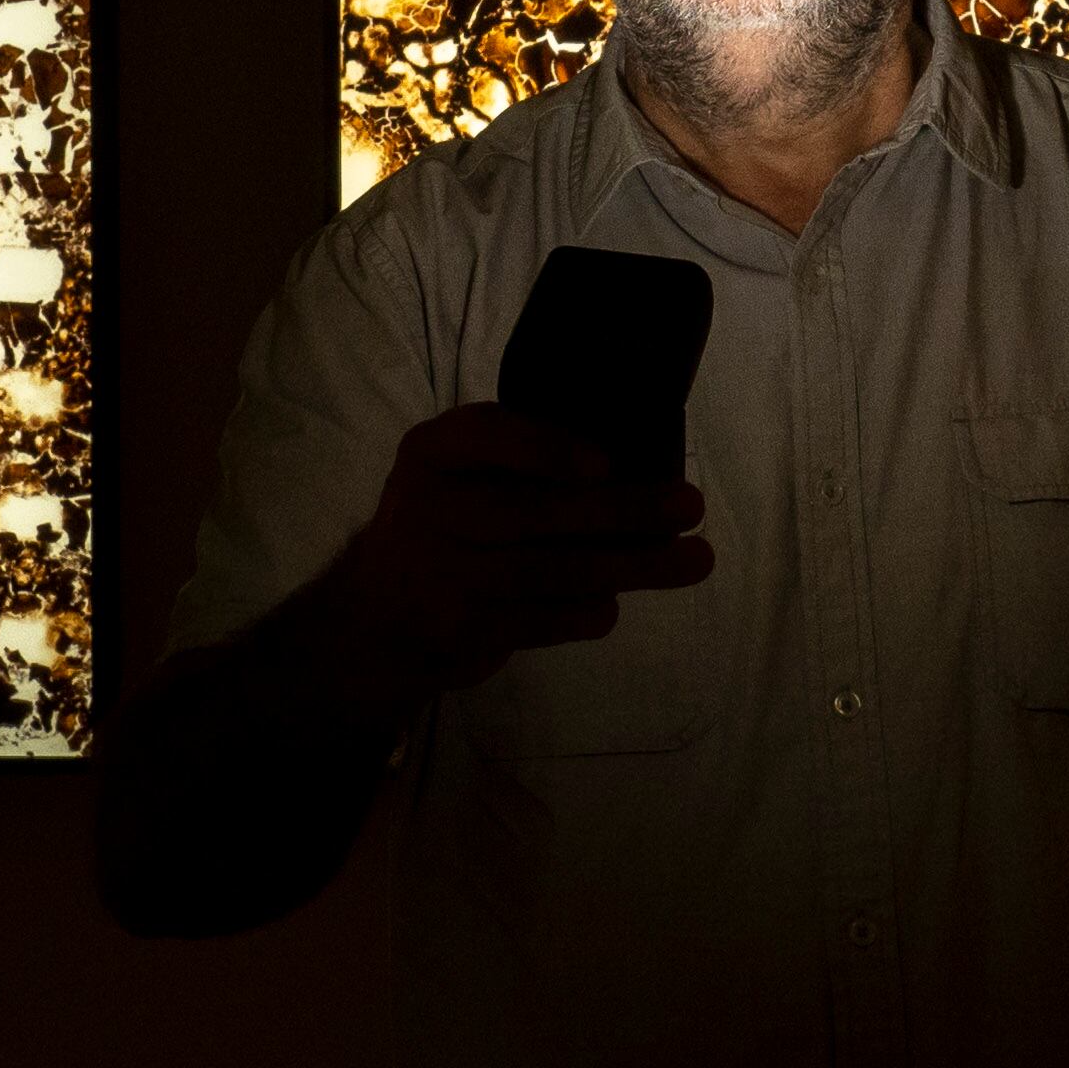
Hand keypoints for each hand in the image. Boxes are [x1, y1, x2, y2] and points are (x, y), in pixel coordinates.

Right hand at [320, 404, 711, 701]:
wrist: (374, 615)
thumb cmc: (447, 523)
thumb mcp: (459, 473)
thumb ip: (520, 458)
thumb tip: (641, 466)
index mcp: (431, 452)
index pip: (485, 438)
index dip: (546, 449)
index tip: (605, 463)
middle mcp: (428, 509)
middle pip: (534, 511)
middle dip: (621, 509)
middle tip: (690, 505)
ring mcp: (442, 575)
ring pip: (550, 570)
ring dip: (632, 566)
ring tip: (694, 560)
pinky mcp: (463, 630)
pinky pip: (543, 619)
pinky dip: (588, 611)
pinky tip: (617, 602)